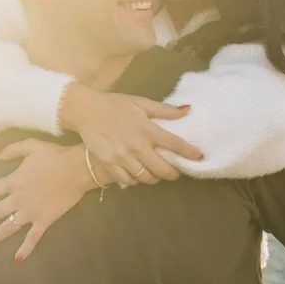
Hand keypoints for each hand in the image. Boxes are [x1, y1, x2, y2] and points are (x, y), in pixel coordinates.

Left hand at [0, 142, 93, 261]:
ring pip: (9, 227)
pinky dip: (25, 249)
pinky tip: (17, 259)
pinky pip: (32, 238)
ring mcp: (30, 212)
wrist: (76, 169)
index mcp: (13, 181)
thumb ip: (11, 150)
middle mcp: (18, 199)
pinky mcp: (44, 221)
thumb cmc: (54, 156)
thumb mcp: (30, 145)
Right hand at [58, 85, 201, 186]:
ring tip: (155, 173)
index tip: (199, 157)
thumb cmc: (114, 105)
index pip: (174, 144)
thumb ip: (164, 110)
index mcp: (146, 129)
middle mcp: (137, 145)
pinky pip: (128, 180)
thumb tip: (187, 110)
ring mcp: (122, 157)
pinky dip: (135, 180)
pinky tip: (137, 173)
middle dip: (172, 173)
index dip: (189, 152)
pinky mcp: (109, 164)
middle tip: (173, 171)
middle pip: (162, 169)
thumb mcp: (140, 102)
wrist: (85, 110)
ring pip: (146, 178)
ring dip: (154, 177)